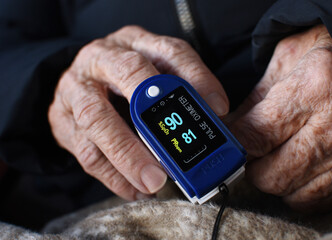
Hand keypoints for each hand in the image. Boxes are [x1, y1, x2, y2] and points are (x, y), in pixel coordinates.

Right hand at [48, 26, 228, 200]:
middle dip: (156, 112)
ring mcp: (76, 87)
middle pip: (129, 74)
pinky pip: (86, 152)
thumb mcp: (151, 70)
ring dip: (128, 156)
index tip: (218, 108)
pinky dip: (112, 175)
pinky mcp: (61, 119)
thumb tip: (212, 116)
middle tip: (174, 152)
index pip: (170, 51)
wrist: (76, 80)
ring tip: (152, 182)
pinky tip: (133, 188)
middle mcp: (102, 58)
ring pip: (97, 119)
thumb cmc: (121, 78)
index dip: (196, 77)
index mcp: (133, 42)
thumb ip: (179, 87)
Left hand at [227, 25, 331, 210]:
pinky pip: (319, 201)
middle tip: (252, 151)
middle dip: (252, 167)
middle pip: (272, 175)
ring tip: (277, 157)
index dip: (233, 144)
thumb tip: (228, 130)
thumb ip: (255, 98)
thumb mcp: (288, 59)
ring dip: (276, 181)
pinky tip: (299, 168)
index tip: (226, 145)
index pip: (256, 136)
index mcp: (315, 87)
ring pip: (293, 194)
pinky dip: (300, 190)